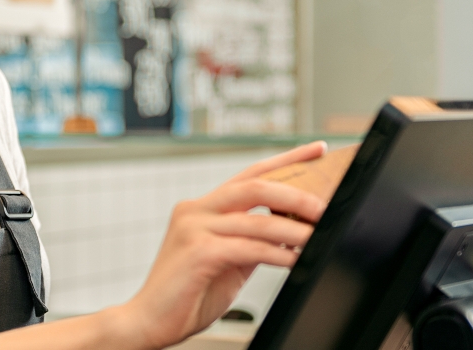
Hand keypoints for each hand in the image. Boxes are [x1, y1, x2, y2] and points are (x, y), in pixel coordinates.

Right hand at [118, 142, 328, 348]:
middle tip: (324, 207)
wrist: (148, 322)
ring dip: (295, 230)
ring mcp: (194, 228)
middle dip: (296, 194)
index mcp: (203, 207)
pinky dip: (278, 254)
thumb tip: (291, 230)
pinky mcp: (198, 251)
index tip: (317, 150)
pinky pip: (249, 247)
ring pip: (257, 219)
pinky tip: (295, 260)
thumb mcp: (229, 260)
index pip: (251, 173)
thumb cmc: (187, 294)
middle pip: (256, 186)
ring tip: (319, 237)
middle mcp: (196, 209)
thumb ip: (253, 240)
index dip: (287, 159)